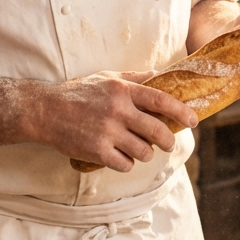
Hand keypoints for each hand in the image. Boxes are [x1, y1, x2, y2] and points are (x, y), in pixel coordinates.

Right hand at [32, 70, 198, 172]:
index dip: (180, 111)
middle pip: (157, 130)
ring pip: (144, 151)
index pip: (161, 100)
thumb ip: (134, 78)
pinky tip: (120, 156)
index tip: (193, 120)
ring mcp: (107, 132)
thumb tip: (159, 75)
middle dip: (168, 140)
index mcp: (122, 90)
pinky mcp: (97, 151)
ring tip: (138, 148)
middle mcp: (117, 110)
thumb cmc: (78, 93)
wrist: (46, 111)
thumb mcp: (106, 77)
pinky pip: (126, 164)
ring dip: (145, 152)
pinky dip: (127, 162)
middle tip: (168, 143)